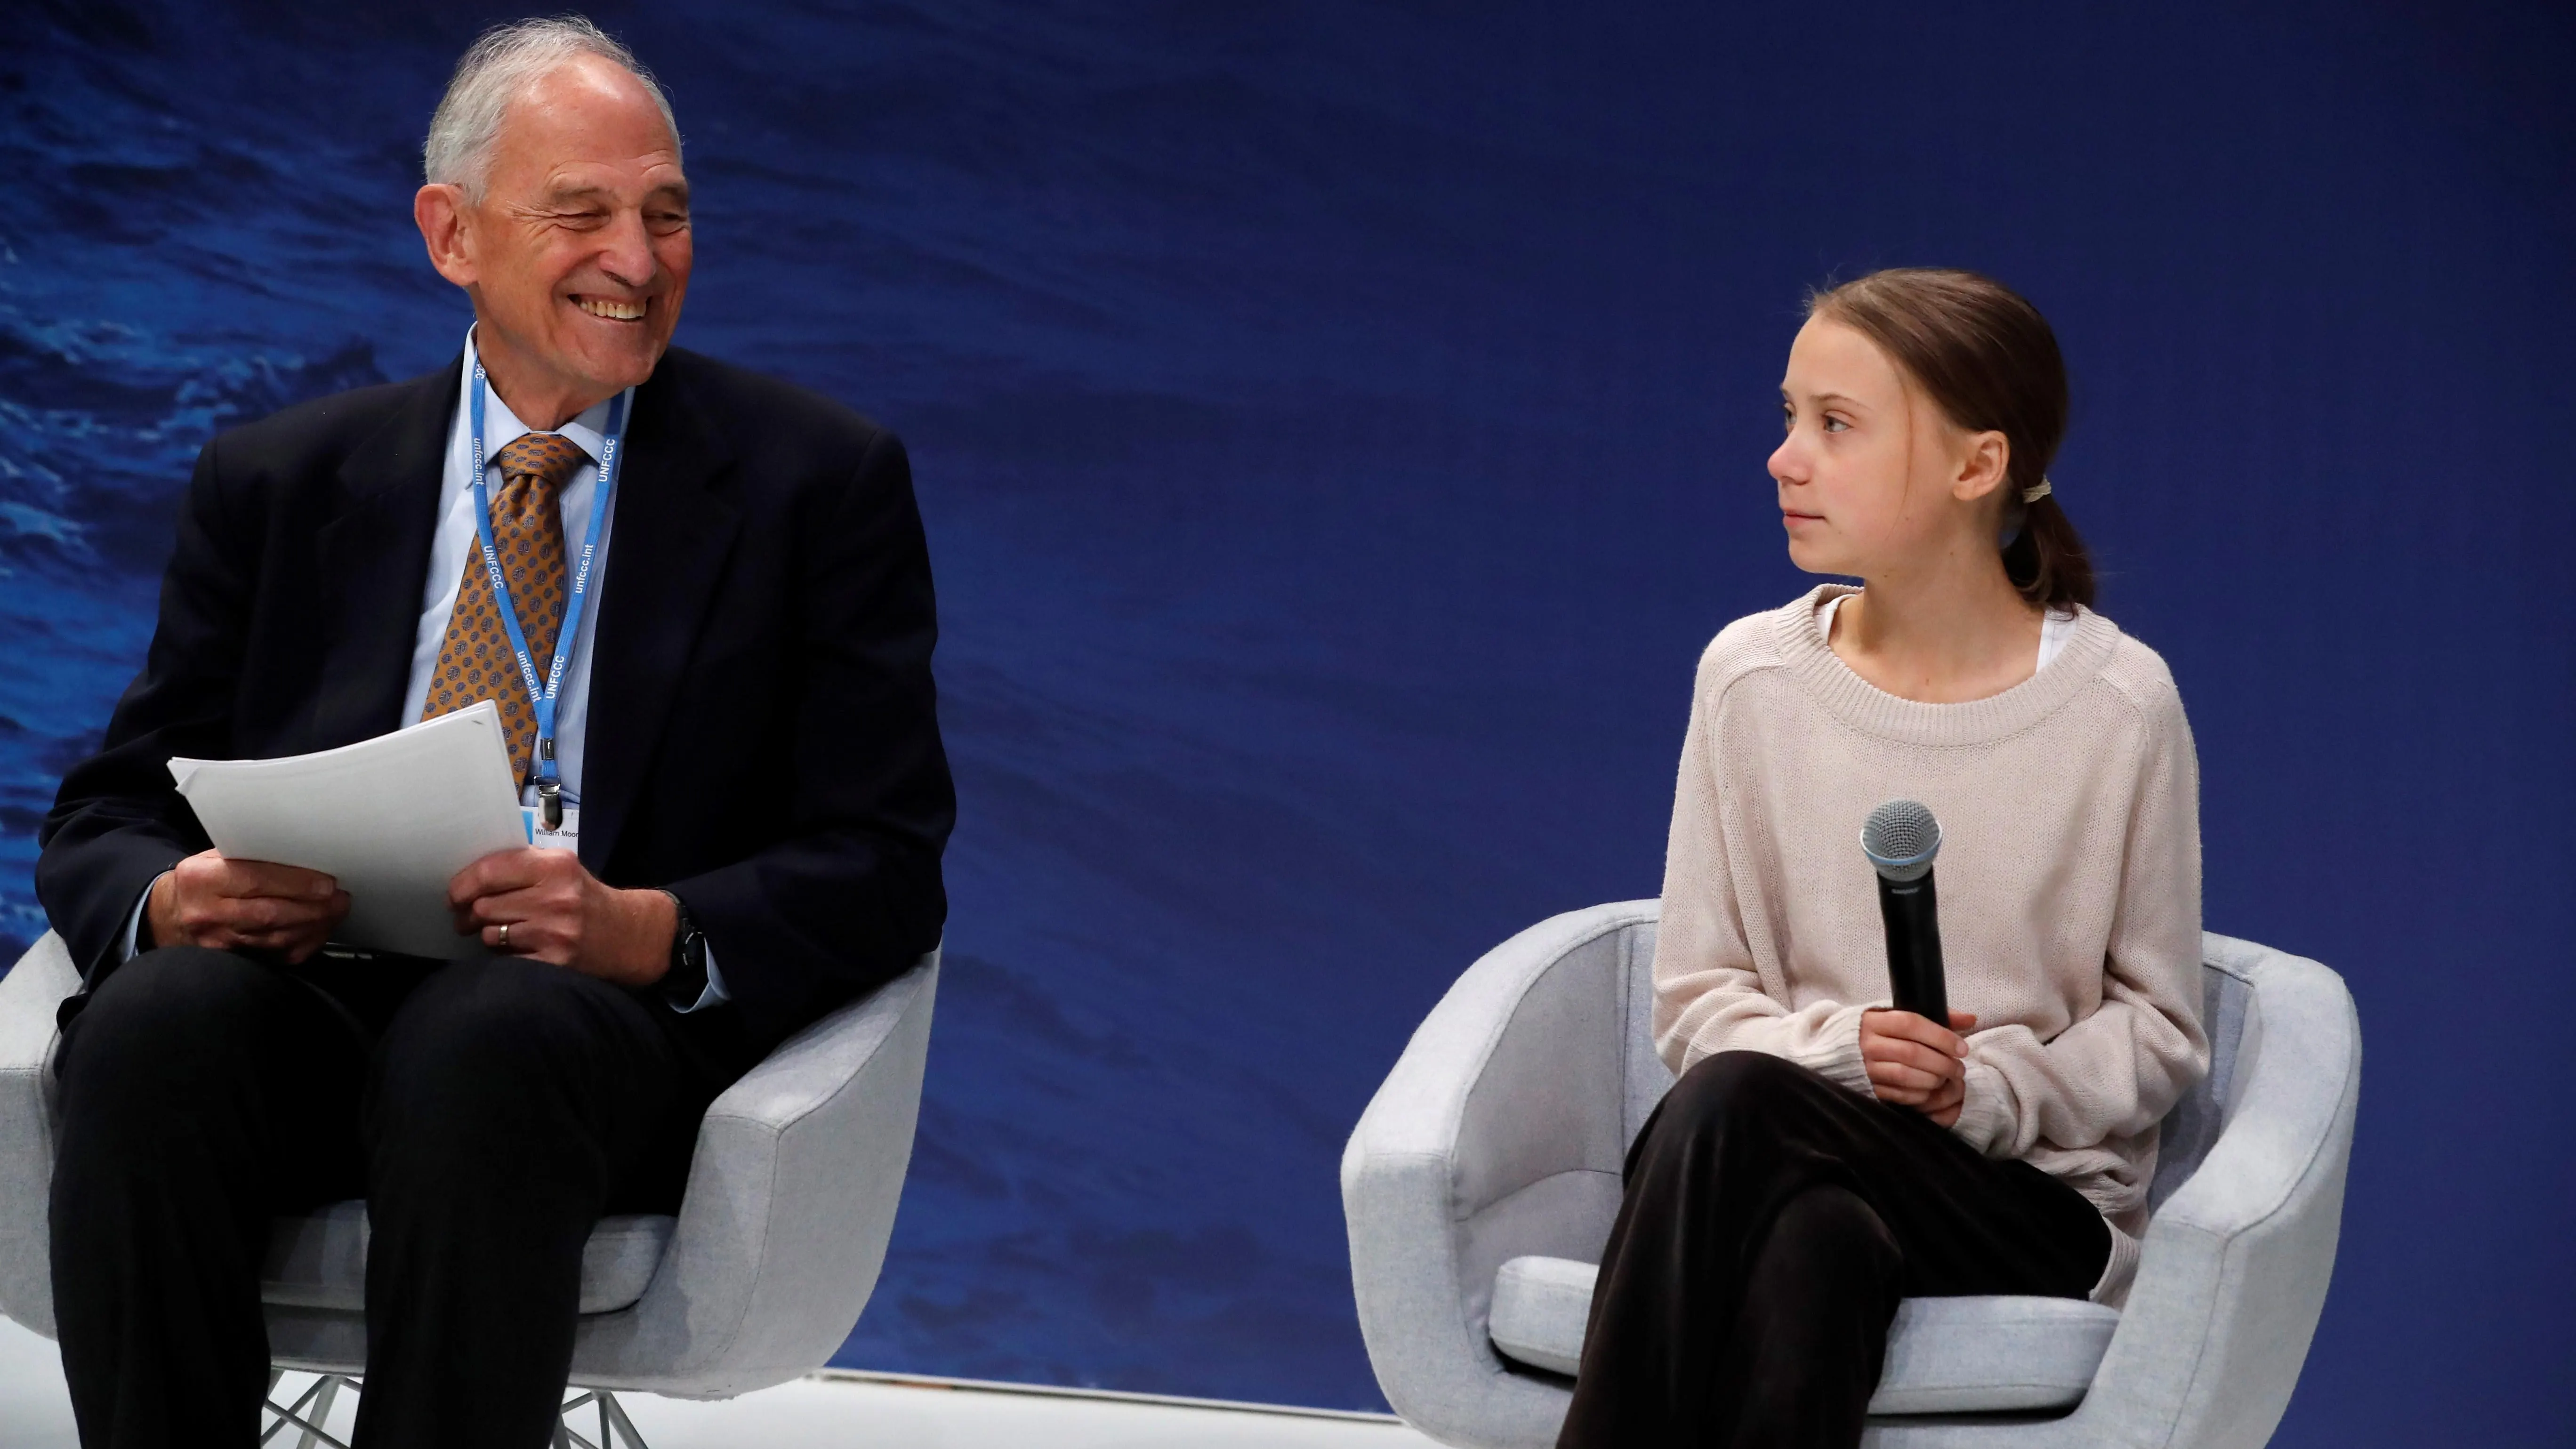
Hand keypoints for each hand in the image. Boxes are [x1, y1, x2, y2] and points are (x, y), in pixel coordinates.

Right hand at [146, 850, 349, 963]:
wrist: (169, 916)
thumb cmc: (202, 880)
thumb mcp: (213, 857)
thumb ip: (249, 855)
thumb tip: (302, 852)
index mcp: (201, 879)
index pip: (253, 880)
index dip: (295, 883)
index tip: (326, 883)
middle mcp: (207, 913)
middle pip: (269, 913)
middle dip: (313, 907)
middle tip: (341, 898)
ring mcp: (218, 941)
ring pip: (276, 937)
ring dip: (314, 925)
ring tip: (336, 911)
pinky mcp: (232, 959)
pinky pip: (277, 954)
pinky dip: (304, 942)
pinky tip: (320, 929)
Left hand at [447, 848, 675, 986]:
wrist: (627, 934)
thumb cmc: (583, 898)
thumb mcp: (560, 868)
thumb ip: (519, 865)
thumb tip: (466, 880)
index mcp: (555, 866)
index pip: (489, 872)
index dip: (462, 885)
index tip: (454, 895)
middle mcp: (556, 898)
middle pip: (484, 906)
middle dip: (470, 914)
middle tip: (469, 918)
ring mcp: (556, 932)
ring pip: (490, 935)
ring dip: (489, 935)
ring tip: (502, 933)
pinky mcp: (555, 962)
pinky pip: (506, 960)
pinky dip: (505, 956)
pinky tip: (519, 949)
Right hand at [1861, 1008, 1979, 1127]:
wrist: (1849, 1052)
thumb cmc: (1886, 1033)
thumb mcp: (1904, 1018)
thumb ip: (1938, 1017)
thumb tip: (1971, 1019)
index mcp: (1875, 1020)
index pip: (1911, 1023)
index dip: (1941, 1036)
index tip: (1962, 1048)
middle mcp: (1867, 1043)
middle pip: (1911, 1052)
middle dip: (1942, 1062)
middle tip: (1959, 1068)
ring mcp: (1866, 1067)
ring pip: (1905, 1075)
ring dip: (1933, 1079)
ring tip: (1947, 1078)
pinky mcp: (1870, 1087)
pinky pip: (1899, 1094)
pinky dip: (1920, 1094)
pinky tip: (1930, 1089)